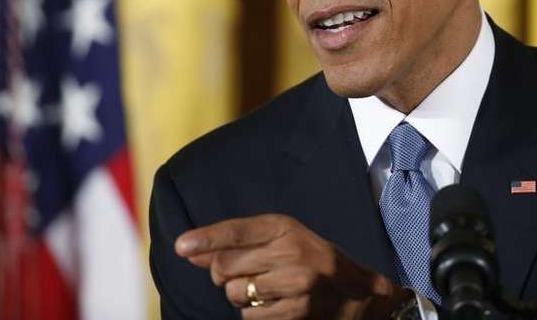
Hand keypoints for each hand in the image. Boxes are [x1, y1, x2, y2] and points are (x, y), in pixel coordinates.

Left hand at [175, 214, 411, 318]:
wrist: (356, 294)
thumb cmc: (310, 259)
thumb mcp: (280, 238)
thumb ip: (235, 242)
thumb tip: (188, 250)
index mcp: (284, 227)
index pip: (237, 231)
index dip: (206, 238)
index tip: (180, 246)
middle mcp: (290, 252)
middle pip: (225, 266)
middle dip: (220, 273)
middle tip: (239, 272)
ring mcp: (294, 285)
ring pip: (234, 293)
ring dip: (238, 294)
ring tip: (263, 288)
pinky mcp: (295, 312)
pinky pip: (249, 316)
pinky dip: (253, 312)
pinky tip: (273, 304)